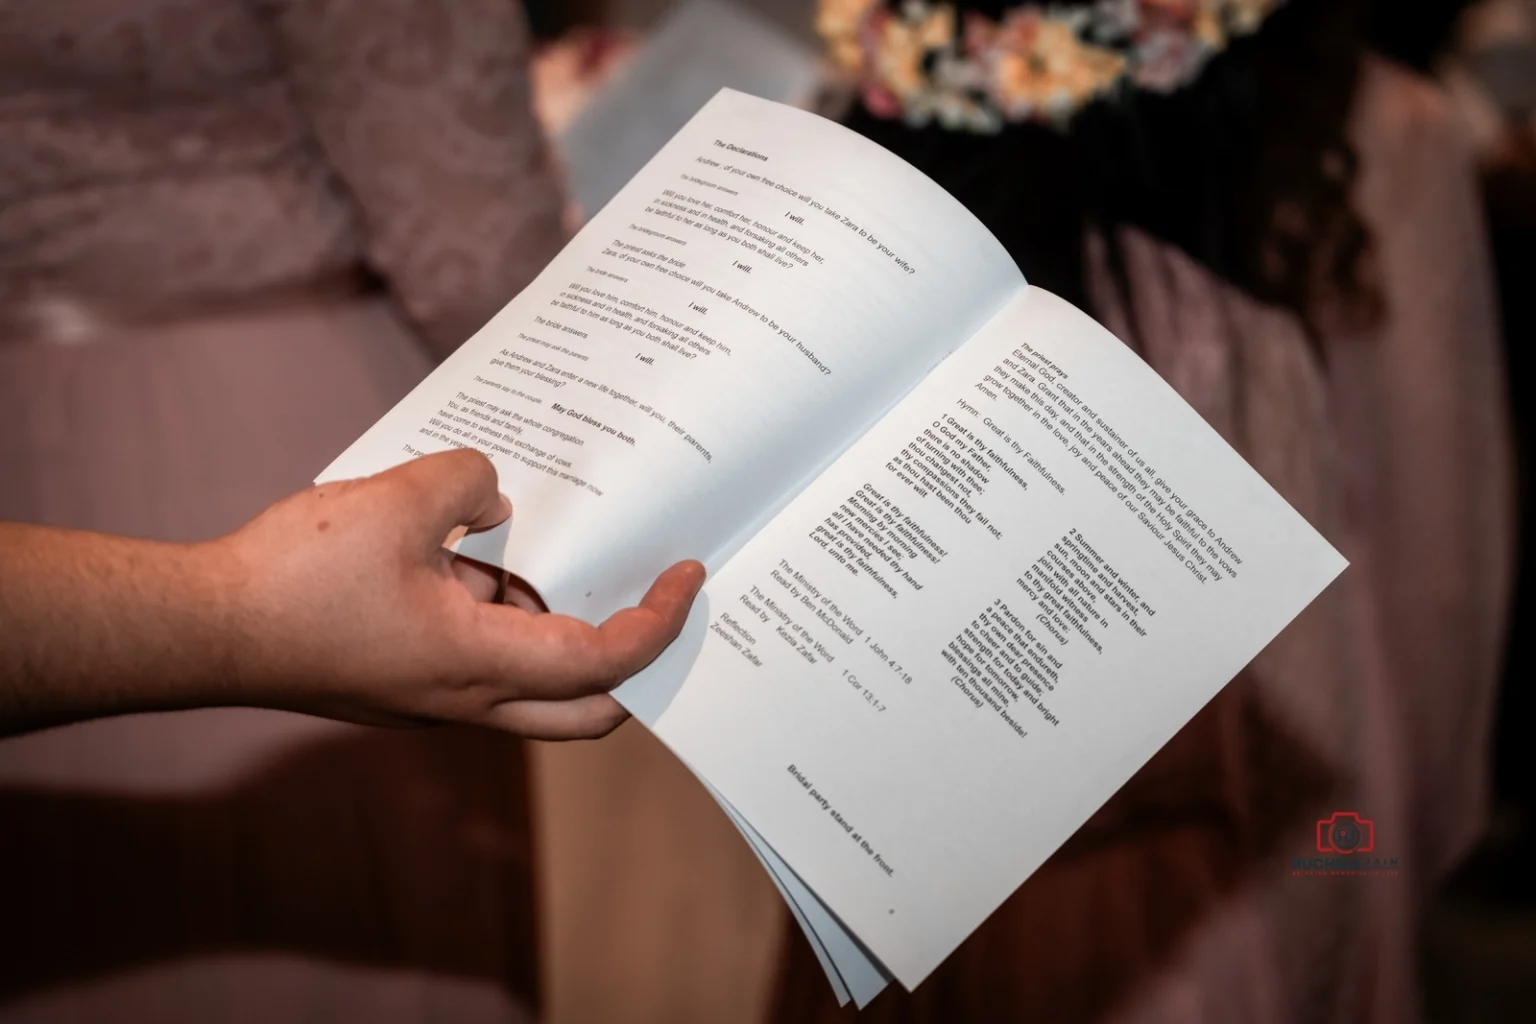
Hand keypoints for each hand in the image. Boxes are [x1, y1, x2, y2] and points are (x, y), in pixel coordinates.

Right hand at [217, 449, 702, 738]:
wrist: (201, 630)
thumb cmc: (292, 580)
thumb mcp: (397, 501)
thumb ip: (468, 483)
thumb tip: (495, 497)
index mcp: (479, 668)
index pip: (605, 662)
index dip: (658, 622)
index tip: (689, 576)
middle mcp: (467, 700)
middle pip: (586, 705)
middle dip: (632, 656)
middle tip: (652, 594)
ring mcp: (435, 697)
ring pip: (530, 676)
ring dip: (552, 617)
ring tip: (564, 539)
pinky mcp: (405, 680)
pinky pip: (479, 654)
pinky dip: (501, 609)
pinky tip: (483, 545)